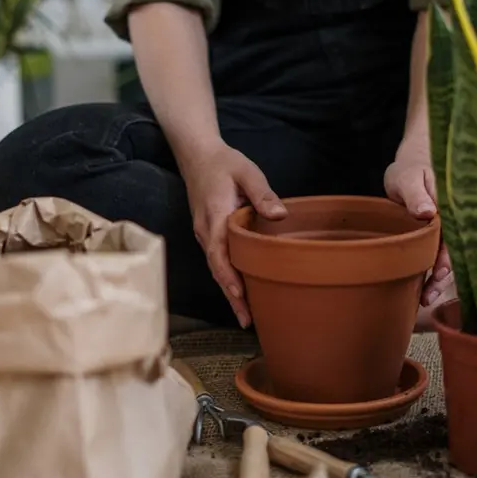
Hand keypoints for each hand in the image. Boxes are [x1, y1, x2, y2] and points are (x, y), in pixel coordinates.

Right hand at [182, 145, 286, 327]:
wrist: (197, 156)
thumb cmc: (224, 163)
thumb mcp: (247, 172)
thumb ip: (262, 193)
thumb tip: (279, 215)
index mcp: (215, 217)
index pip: (219, 254)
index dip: (229, 277)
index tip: (240, 296)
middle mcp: (205, 231)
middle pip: (217, 270)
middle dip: (231, 296)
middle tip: (248, 321)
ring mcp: (204, 234)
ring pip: (216, 269)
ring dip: (229, 292)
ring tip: (246, 316)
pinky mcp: (208, 234)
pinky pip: (217, 261)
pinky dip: (227, 278)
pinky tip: (239, 291)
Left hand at [384, 137, 452, 305]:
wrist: (410, 167)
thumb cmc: (410, 169)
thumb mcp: (409, 177)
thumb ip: (417, 194)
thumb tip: (428, 212)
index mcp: (452, 207)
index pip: (455, 235)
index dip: (448, 256)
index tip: (439, 273)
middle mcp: (454, 221)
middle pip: (454, 251)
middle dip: (444, 274)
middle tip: (430, 294)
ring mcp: (447, 231)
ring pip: (447, 257)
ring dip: (438, 278)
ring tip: (426, 298)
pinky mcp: (437, 237)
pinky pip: (438, 256)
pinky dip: (432, 272)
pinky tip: (424, 289)